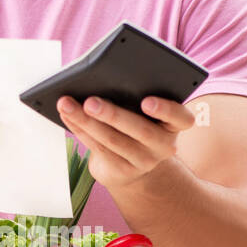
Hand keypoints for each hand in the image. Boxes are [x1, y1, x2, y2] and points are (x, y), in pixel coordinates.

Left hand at [56, 94, 195, 190]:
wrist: (131, 161)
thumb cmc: (135, 122)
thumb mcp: (143, 111)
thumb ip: (133, 96)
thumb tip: (99, 76)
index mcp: (175, 124)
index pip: (181, 118)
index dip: (166, 109)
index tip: (146, 102)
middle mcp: (164, 145)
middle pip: (140, 130)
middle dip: (112, 115)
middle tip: (90, 102)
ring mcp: (144, 161)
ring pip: (112, 140)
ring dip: (86, 121)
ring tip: (66, 105)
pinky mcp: (122, 170)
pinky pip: (97, 147)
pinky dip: (79, 129)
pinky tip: (67, 115)